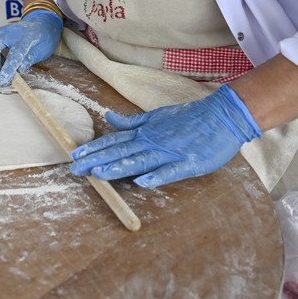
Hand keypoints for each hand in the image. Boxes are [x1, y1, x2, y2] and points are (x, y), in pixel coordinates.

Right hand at [0, 9, 63, 86]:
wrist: (39, 22)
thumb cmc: (42, 38)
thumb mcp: (42, 50)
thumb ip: (29, 59)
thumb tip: (18, 70)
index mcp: (26, 37)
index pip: (15, 53)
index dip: (8, 68)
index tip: (3, 80)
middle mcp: (9, 32)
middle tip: (0, 76)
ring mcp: (0, 31)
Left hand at [69, 85, 260, 187]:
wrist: (222, 116)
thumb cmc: (189, 118)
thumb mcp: (156, 116)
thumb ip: (133, 122)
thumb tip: (109, 117)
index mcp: (145, 132)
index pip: (114, 141)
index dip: (94, 148)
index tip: (74, 154)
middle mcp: (152, 141)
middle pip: (120, 153)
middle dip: (96, 161)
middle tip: (75, 169)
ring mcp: (169, 153)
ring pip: (140, 161)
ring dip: (119, 168)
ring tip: (99, 174)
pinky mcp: (188, 164)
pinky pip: (170, 171)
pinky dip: (156, 176)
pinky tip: (142, 182)